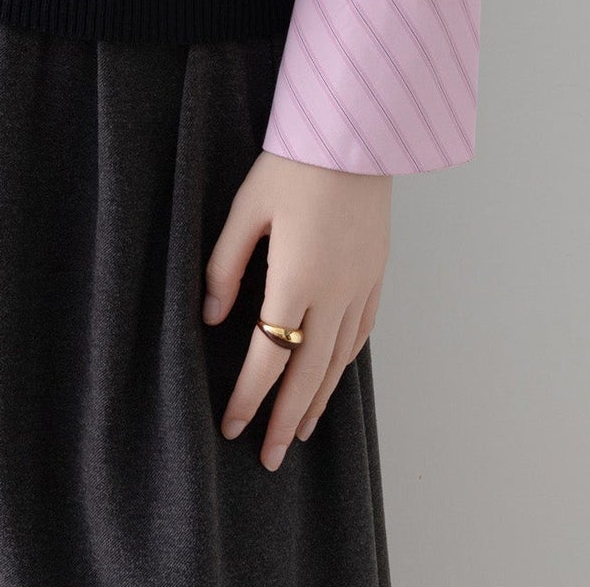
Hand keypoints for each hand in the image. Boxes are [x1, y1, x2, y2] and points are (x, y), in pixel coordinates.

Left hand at [202, 149, 391, 470]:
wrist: (356, 133)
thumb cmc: (293, 164)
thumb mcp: (247, 208)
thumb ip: (225, 266)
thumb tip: (212, 318)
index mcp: (296, 278)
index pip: (268, 356)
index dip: (249, 396)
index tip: (231, 426)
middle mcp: (334, 292)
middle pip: (308, 373)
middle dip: (283, 419)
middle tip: (266, 457)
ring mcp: (361, 285)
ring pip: (338, 361)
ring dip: (317, 401)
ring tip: (297, 433)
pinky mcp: (377, 274)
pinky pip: (361, 334)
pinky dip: (344, 364)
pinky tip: (332, 379)